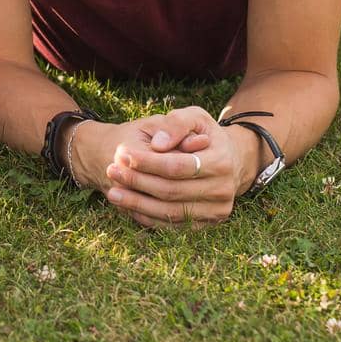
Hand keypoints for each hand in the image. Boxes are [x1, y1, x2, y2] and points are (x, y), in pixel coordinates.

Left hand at [96, 107, 247, 229]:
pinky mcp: (206, 223)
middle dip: (137, 182)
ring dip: (138, 204)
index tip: (123, 154)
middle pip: (172, 191)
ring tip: (112, 193)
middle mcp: (223, 190)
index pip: (178, 166)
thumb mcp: (194, 117)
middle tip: (112, 171)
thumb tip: (158, 144)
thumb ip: (176, 124)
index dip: (148, 162)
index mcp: (222, 162)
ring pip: (170, 212)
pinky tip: (128, 206)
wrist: (228, 160)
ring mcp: (215, 210)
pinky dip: (148, 216)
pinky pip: (172, 225)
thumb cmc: (204, 134)